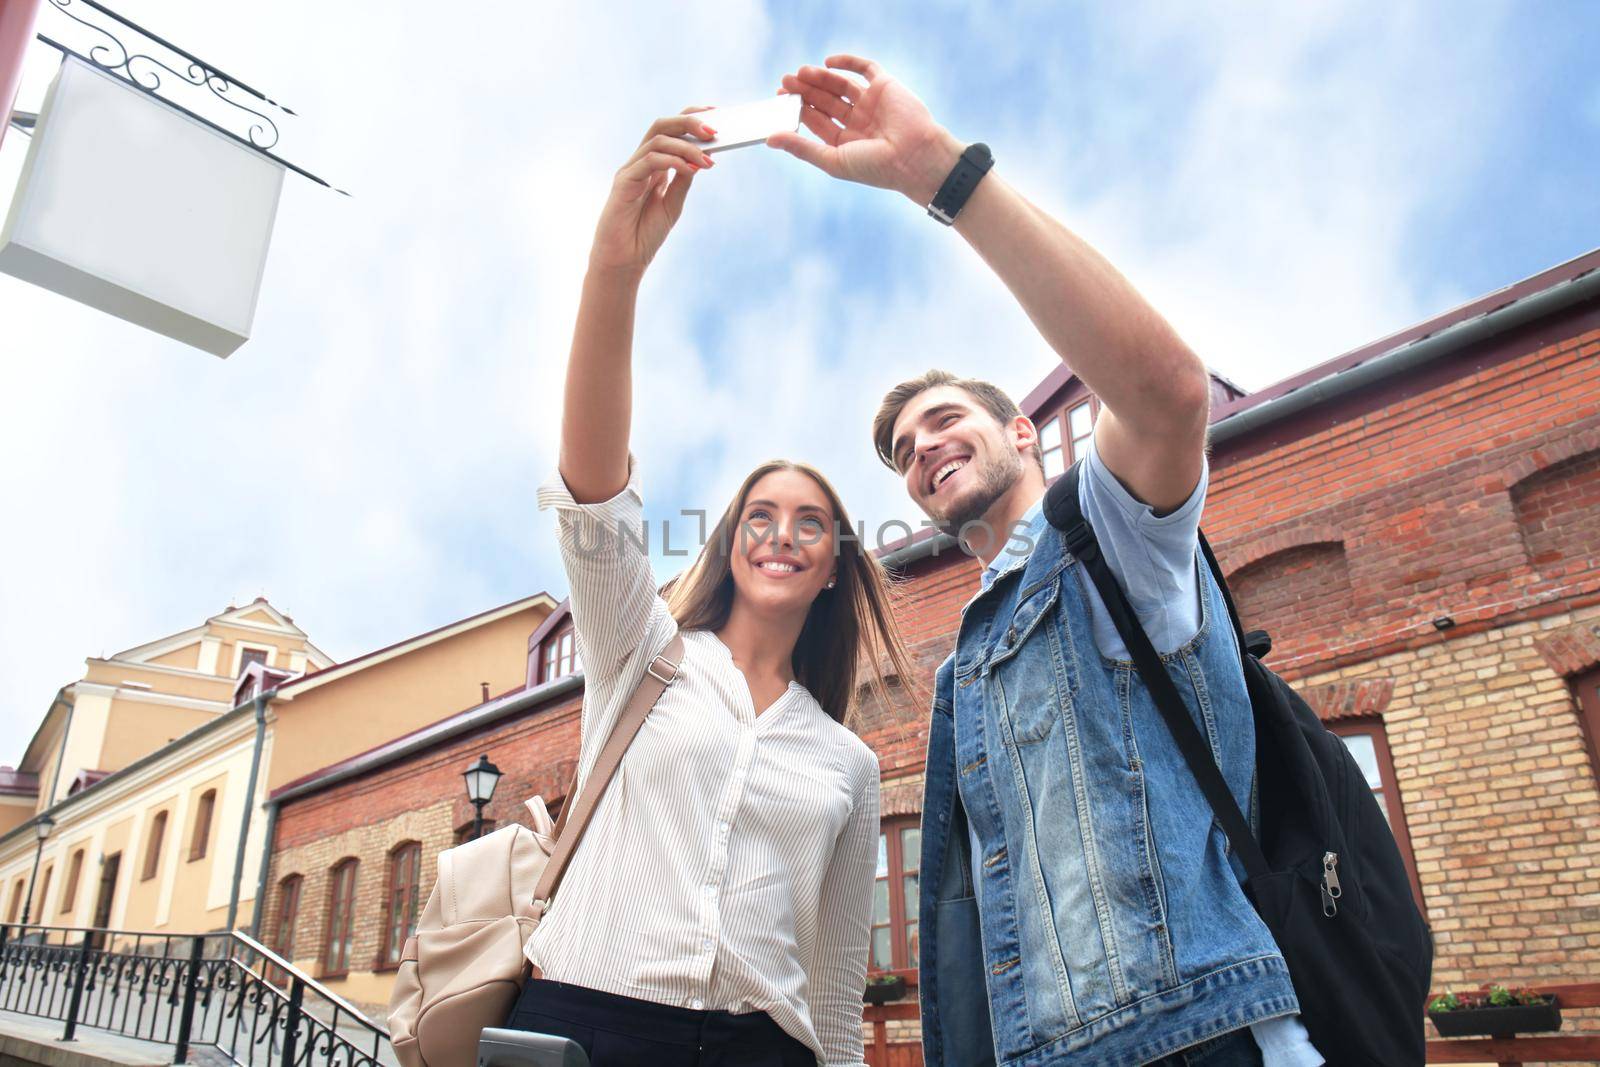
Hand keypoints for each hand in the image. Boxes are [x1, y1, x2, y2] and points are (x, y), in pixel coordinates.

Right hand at [589, 108, 716, 273]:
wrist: (624, 260)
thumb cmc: (645, 233)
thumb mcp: (673, 204)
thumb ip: (684, 179)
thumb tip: (703, 156)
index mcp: (653, 164)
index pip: (671, 129)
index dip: (692, 117)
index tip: (717, 114)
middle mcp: (641, 162)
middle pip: (662, 126)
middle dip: (689, 123)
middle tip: (715, 131)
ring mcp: (631, 170)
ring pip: (657, 140)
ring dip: (687, 146)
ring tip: (709, 160)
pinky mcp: (624, 182)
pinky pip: (649, 161)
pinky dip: (673, 161)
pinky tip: (692, 169)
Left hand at [768, 55, 962, 205]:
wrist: (915, 157)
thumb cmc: (875, 167)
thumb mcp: (832, 159)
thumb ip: (801, 148)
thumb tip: (770, 139)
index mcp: (846, 141)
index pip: (817, 121)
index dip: (798, 109)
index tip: (780, 99)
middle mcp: (858, 121)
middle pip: (825, 100)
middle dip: (805, 90)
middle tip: (785, 81)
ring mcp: (871, 103)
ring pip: (840, 84)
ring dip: (820, 77)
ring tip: (801, 73)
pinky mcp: (885, 87)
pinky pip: (864, 69)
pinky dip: (846, 62)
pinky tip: (827, 63)